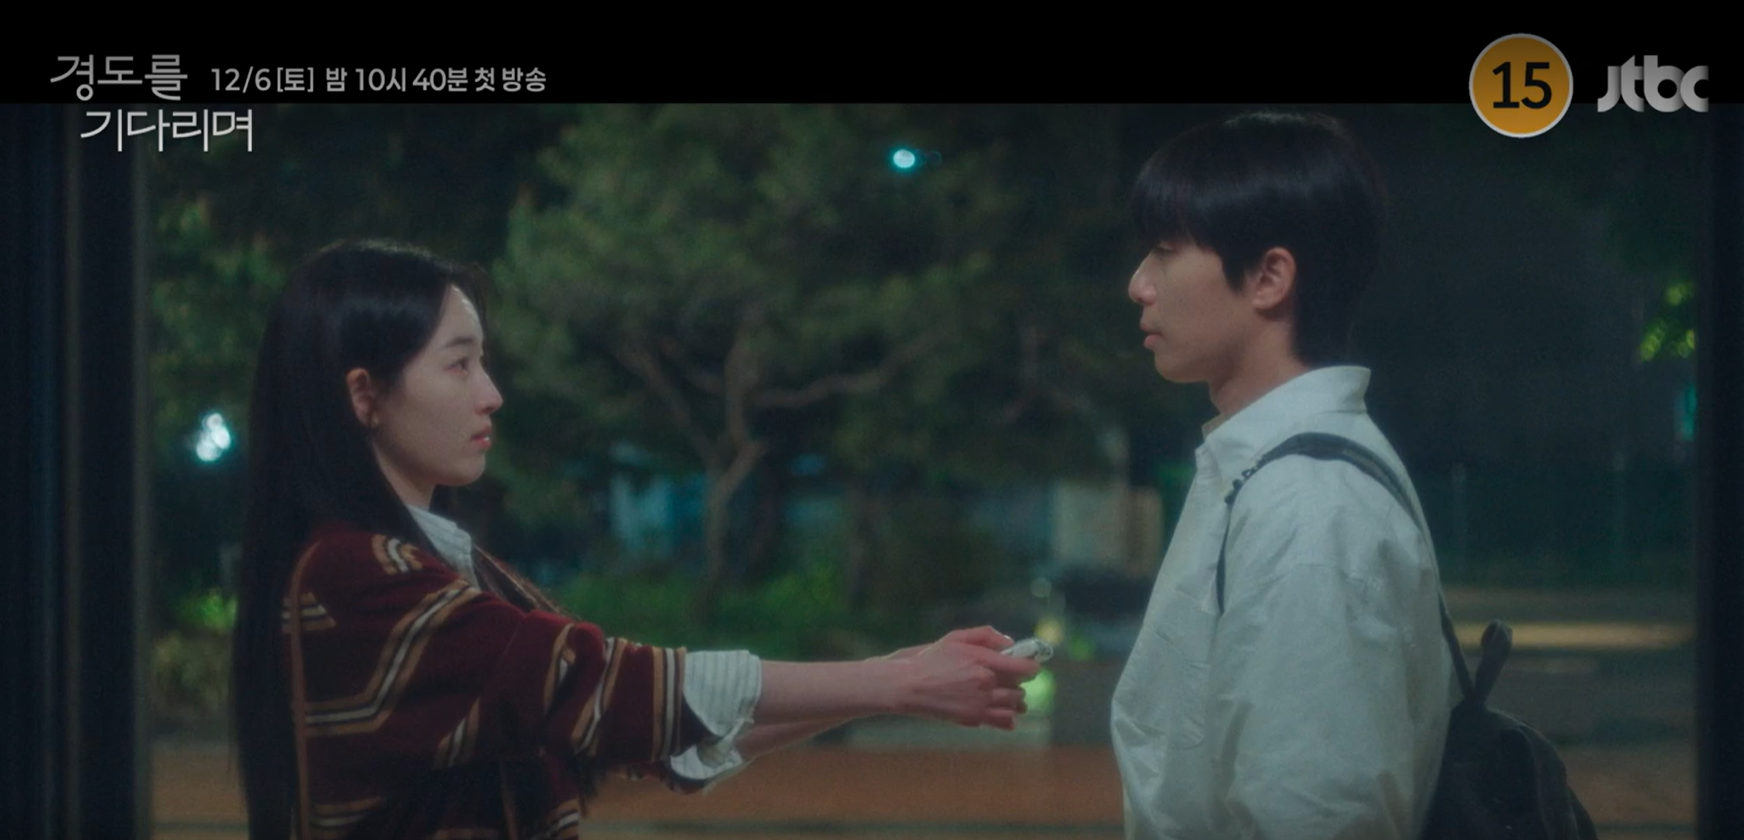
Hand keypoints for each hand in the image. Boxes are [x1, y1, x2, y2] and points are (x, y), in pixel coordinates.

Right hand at [894, 626, 1039, 728]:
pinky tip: (1003, 711)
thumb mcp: (958, 637)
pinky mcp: (974, 719)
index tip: (1030, 665)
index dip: (1032, 666)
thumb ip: (987, 635)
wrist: (910, 686)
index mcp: (983, 661)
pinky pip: (1003, 721)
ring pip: (1014, 705)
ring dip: (1015, 699)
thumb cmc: (933, 658)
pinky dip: (1008, 718)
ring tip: (1005, 694)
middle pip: (1020, 687)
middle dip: (1018, 682)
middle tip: (1009, 678)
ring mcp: (981, 704)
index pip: (1024, 668)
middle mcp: (986, 683)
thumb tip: (1010, 643)